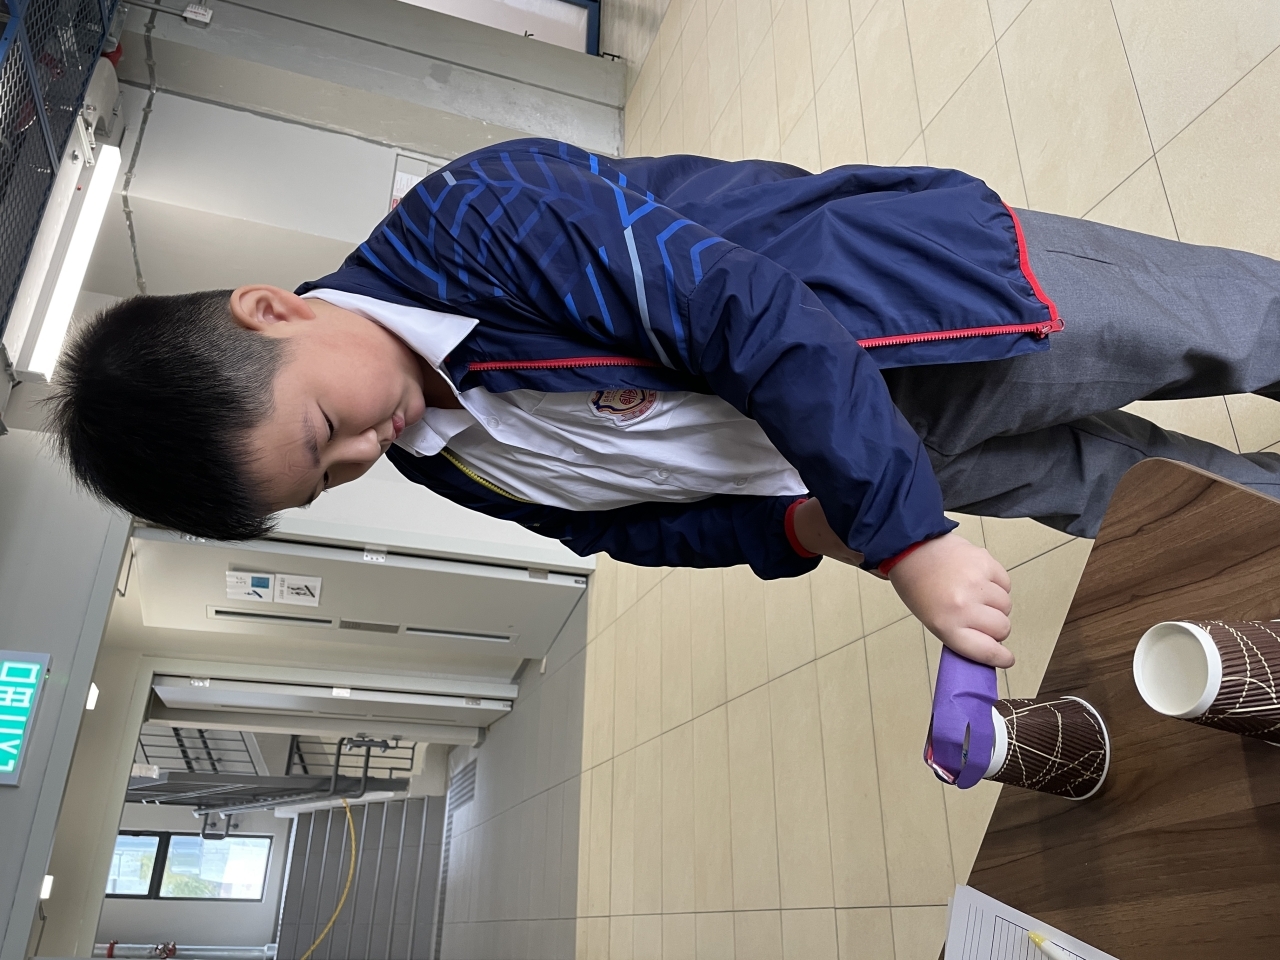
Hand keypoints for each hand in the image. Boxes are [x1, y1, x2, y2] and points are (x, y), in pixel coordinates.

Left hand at [888, 533, 1013, 667]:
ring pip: (1006, 606)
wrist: (912, 549)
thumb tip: (991, 646)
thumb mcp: (933, 620)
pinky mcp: (985, 563)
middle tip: (981, 617)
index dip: (1000, 657)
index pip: (986, 651)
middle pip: (1002, 629)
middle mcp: (963, 605)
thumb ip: (962, 635)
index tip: (1006, 658)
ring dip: (996, 604)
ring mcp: (976, 583)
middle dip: (996, 627)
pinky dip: (997, 585)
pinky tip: (979, 580)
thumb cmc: (919, 586)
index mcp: (946, 625)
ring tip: (975, 594)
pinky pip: (1006, 584)